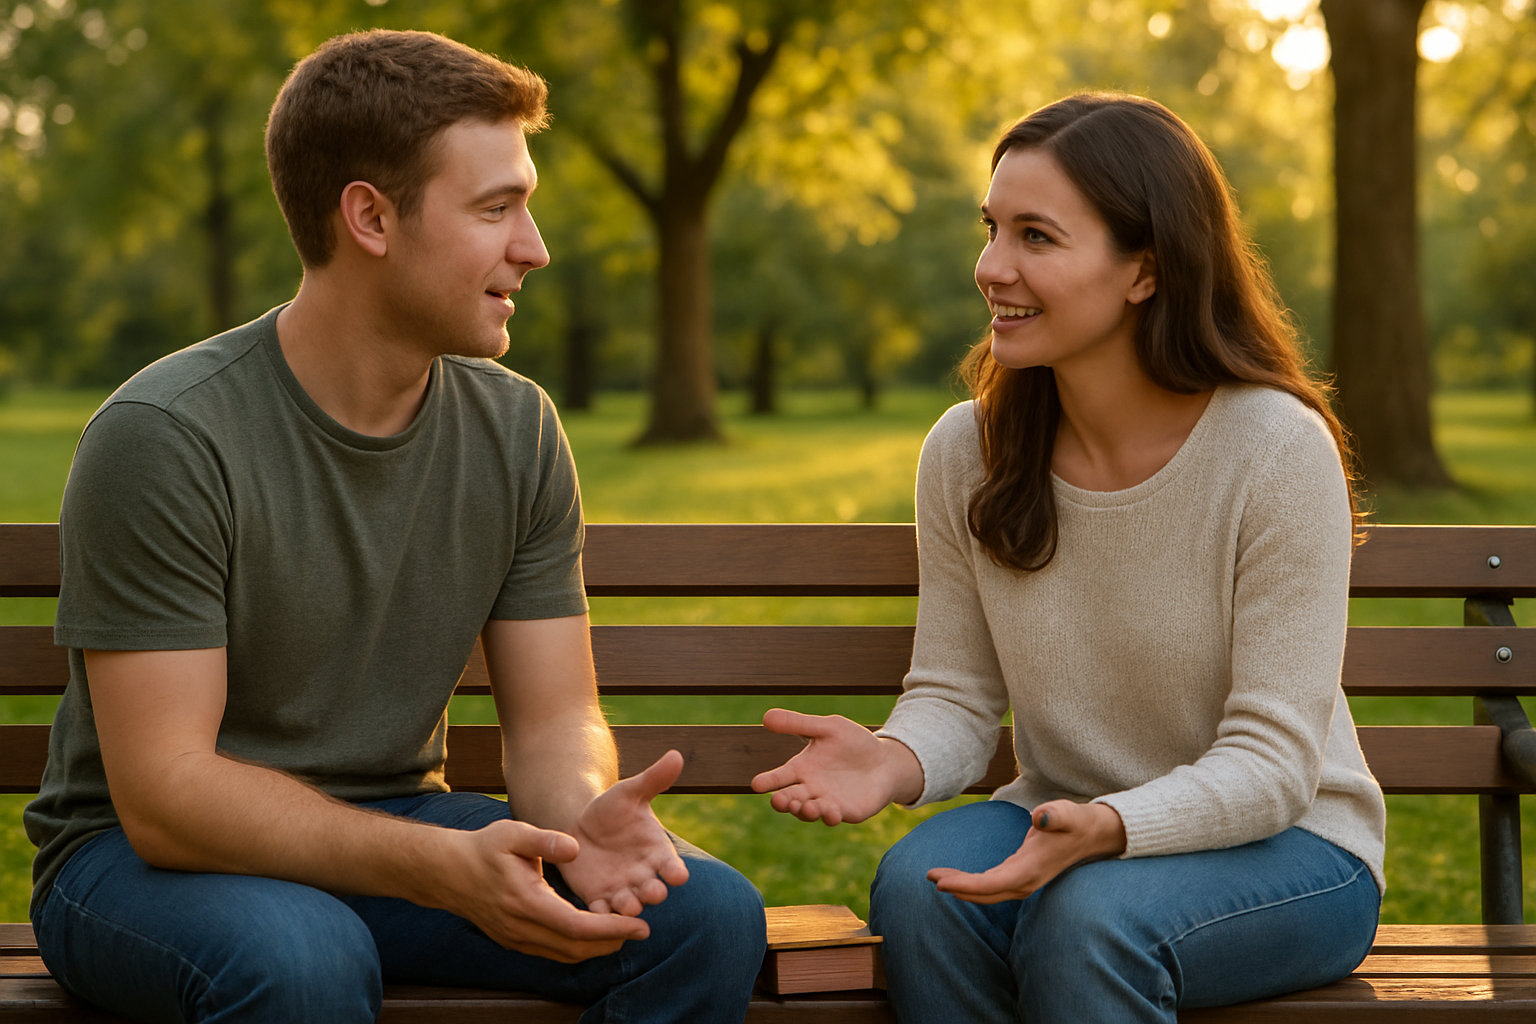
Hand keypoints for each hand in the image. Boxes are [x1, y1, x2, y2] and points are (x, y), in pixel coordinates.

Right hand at [440, 818, 650, 961]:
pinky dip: (577, 947)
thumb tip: (577, 848)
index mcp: (526, 902)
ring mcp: (516, 939)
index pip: (575, 926)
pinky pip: (552, 952)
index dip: (610, 929)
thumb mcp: (512, 833)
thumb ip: (546, 840)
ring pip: (564, 954)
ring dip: (596, 949)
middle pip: (575, 948)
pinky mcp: (514, 941)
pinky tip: (594, 934)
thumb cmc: (483, 848)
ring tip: (625, 934)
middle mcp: (521, 928)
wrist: (447, 872)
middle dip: (611, 942)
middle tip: (642, 931)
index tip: (638, 925)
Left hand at [559, 750, 689, 917]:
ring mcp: (622, 889)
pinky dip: (601, 917)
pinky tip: (597, 915)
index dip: (675, 871)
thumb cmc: (611, 808)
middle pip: (654, 889)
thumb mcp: (629, 792)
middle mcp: (644, 875)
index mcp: (657, 851)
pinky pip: (601, 913)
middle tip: (653, 892)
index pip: (672, 865)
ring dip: (629, 908)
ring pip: (630, 905)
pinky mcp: (598, 899)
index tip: (678, 875)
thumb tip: (677, 755)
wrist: (580, 825)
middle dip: (654, 893)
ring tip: (626, 905)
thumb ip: (653, 779)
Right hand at [750, 709, 923, 824]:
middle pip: (789, 799)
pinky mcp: (846, 812)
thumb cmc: (853, 743)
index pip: (779, 777)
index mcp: (802, 769)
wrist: (886, 760)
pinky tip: (831, 812)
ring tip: (808, 806)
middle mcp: (810, 789)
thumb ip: (799, 724)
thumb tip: (766, 716)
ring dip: (805, 811)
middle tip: (779, 800)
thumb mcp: (828, 728)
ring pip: (809, 811)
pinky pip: (833, 817)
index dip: (767, 781)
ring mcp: (827, 803)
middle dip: (783, 802)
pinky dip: (830, 817)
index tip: (757, 784)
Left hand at [928, 800, 1126, 903]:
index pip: (992, 884)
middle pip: (985, 893)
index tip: (940, 882)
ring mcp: (1024, 881)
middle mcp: (1026, 881)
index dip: (966, 885)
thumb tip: (1040, 817)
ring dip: (962, 887)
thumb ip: (1055, 815)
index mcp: (1031, 870)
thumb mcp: (1067, 813)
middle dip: (957, 887)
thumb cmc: (1075, 822)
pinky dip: (973, 884)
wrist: (1092, 834)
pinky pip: (992, 886)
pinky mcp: (1021, 876)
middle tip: (930, 876)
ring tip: (936, 877)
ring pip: (987, 892)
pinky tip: (957, 878)